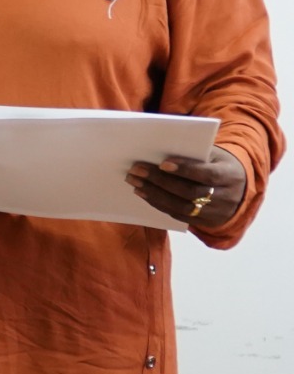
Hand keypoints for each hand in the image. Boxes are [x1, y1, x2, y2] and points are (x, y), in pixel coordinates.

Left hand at [128, 147, 246, 230]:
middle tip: (136, 170)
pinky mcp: (205, 222)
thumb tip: (159, 150)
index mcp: (230, 176)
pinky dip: (159, 204)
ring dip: (154, 194)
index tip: (162, 163)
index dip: (185, 170)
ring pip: (182, 207)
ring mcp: (216, 213)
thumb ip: (194, 154)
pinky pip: (179, 215)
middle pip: (190, 192)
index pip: (207, 175)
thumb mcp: (214, 155)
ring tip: (135, 182)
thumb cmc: (218, 164)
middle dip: (160, 181)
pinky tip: (144, 193)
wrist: (239, 188)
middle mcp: (226, 197)